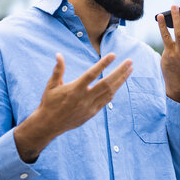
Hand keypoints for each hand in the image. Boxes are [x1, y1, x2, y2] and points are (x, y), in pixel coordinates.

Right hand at [14, 53, 132, 162]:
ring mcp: (90, 106)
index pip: (92, 74)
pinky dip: (114, 91)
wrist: (49, 125)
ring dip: (121, 80)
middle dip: (120, 72)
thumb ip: (58, 69)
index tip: (114, 55)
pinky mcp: (92, 113)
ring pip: (110, 92)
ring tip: (129, 70)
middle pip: (107, 83)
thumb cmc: (49, 102)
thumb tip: (59, 54)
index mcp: (74, 89)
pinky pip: (106, 100)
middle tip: (130, 62)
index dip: (103, 64)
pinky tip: (119, 83)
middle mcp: (84, 98)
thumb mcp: (51, 85)